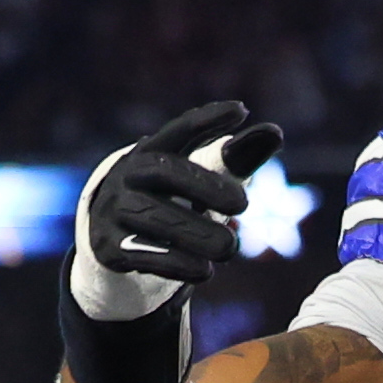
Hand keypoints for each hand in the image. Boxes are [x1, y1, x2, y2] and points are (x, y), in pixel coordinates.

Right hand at [77, 98, 281, 307]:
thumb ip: (235, 159)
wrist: (115, 242)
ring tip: (229, 247)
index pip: (180, 130)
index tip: (241, 111)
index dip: (208, 120)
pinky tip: (205, 271)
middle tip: (243, 203)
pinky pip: (143, 255)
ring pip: (155, 218)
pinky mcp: (108, 248)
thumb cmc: (171, 203)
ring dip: (197, 234)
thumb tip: (274, 133)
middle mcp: (127, 176)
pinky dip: (178, 264)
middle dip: (205, 186)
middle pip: (165, 172)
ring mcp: (113, 211)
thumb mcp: (199, 182)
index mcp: (151, 152)